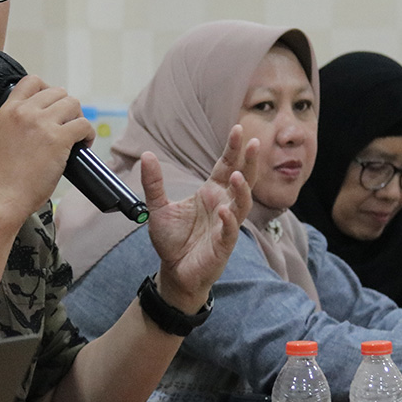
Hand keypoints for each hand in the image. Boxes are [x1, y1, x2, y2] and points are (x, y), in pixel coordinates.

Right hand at [0, 75, 93, 222]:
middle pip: (58, 92)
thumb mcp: (1, 137)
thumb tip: (44, 121)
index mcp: (8, 110)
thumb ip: (18, 123)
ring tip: (75, 136)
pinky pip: (84, 125)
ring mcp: (42, 123)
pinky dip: (88, 135)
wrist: (1, 197)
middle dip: (66, 108)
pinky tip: (83, 146)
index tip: (53, 107)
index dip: (48, 91)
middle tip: (66, 127)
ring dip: (78, 119)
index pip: (32, 81)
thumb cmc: (2, 176)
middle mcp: (25, 112)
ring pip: (74, 104)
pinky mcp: (58, 139)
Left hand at [142, 126, 258, 311]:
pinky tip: (225, 211)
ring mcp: (226, 225)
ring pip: (242, 204)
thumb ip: (153, 183)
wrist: (173, 271)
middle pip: (243, 180)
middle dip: (249, 162)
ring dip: (241, 190)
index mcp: (211, 192)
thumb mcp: (157, 207)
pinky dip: (229, 221)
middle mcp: (223, 205)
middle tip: (254, 143)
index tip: (237, 129)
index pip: (226, 165)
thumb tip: (146, 155)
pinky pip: (230, 232)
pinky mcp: (223, 246)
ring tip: (236, 176)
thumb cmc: (173, 240)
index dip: (233, 149)